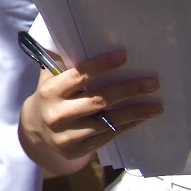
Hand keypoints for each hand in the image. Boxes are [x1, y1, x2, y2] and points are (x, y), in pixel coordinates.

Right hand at [22, 50, 161, 163]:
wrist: (34, 131)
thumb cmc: (51, 97)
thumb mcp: (50, 79)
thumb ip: (65, 64)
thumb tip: (89, 39)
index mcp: (50, 91)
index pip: (79, 76)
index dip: (102, 65)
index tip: (124, 57)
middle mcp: (56, 114)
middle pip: (99, 100)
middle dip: (128, 90)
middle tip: (152, 84)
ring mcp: (66, 135)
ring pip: (107, 122)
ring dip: (135, 112)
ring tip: (156, 106)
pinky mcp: (76, 150)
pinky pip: (107, 137)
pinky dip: (126, 127)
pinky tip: (140, 119)